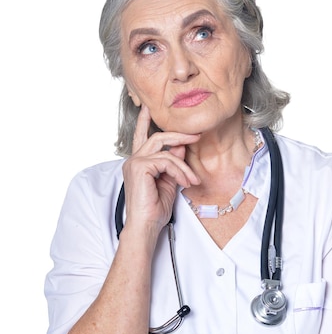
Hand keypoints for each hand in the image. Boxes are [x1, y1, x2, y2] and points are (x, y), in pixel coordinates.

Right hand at [122, 105, 200, 231]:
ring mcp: (134, 163)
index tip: (148, 108)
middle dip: (179, 135)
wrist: (146, 226)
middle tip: (197, 135)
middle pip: (158, 137)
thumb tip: (181, 147)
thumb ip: (173, 164)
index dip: (144, 121)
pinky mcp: (139, 168)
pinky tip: (184, 182)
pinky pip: (167, 161)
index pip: (141, 136)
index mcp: (139, 163)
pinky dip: (179, 171)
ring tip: (192, 180)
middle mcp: (133, 160)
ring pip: (165, 150)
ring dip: (184, 166)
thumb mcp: (169, 182)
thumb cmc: (155, 209)